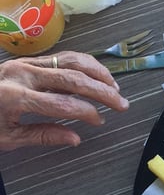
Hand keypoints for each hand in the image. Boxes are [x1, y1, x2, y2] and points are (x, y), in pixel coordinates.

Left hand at [0, 51, 129, 150]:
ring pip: (70, 61)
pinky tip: (97, 74)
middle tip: (122, 104)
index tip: (100, 122)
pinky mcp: (27, 59)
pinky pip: (61, 56)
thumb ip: (43, 135)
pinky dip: (83, 63)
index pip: (62, 104)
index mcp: (15, 97)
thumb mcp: (8, 137)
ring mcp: (25, 63)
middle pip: (72, 79)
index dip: (86, 113)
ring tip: (115, 87)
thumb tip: (76, 138)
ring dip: (97, 73)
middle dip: (102, 91)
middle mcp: (23, 74)